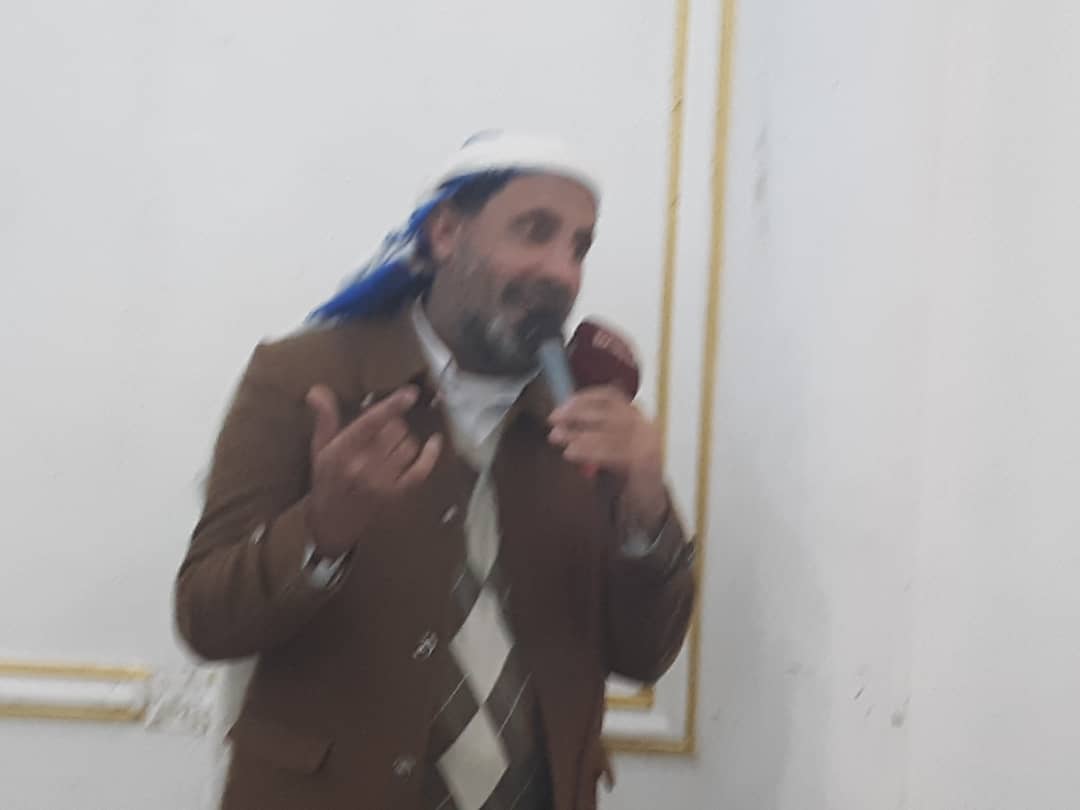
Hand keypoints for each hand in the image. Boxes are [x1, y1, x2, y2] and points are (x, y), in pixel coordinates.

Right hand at [304, 385, 441, 556]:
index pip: (371, 423)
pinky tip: (434, 442)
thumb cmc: (326, 481)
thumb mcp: (320, 449)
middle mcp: (363, 466)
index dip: (392, 406)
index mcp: (342, 451)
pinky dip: (430, 454)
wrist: (331, 524)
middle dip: (393, 425)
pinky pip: (421, 469)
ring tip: (392, 444)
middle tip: (383, 431)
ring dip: (405, 440)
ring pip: (409, 446)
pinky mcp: (397, 494)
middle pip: (395, 430)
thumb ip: (325, 419)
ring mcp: (382, 482)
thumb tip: (317, 390)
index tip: (410, 392)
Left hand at [547, 386, 668, 531]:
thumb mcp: (609, 446)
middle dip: (578, 412)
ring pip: (608, 432)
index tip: (564, 404)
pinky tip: (571, 452)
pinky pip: (612, 453)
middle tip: (554, 418)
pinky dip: (588, 451)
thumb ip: (592, 433)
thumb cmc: (625, 473)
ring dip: (578, 432)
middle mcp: (645, 426)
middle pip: (609, 411)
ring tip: (557, 436)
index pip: (611, 396)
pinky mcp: (644, 464)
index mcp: (637, 417)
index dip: (585, 397)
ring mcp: (647, 445)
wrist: (650, 502)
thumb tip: (562, 424)